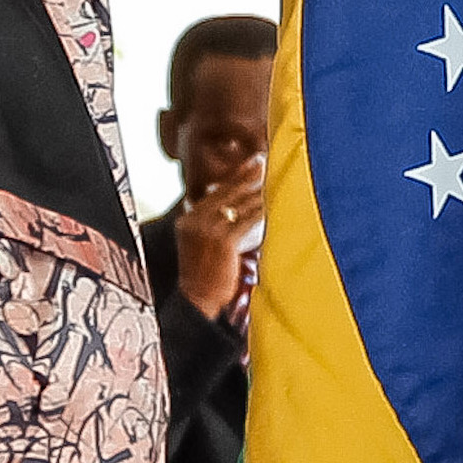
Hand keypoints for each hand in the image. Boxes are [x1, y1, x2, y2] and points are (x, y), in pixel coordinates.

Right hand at [174, 156, 265, 319]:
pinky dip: (262, 210)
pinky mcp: (223, 241)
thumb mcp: (200, 245)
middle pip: (227, 193)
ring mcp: (208, 230)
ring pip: (239, 204)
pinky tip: (274, 203)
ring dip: (259, 191)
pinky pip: (247, 220)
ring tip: (274, 179)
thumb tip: (231, 209)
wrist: (197, 301)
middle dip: (247, 176)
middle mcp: (195, 221)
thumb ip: (210, 225)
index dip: (234, 178)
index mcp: (188, 220)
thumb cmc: (203, 276)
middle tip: (263, 161)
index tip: (249, 164)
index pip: (215, 193)